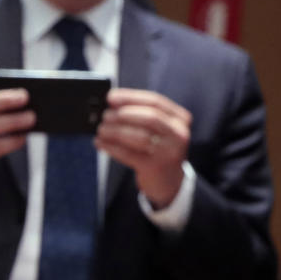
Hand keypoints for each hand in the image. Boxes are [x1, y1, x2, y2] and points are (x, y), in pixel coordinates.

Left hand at [95, 88, 190, 207]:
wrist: (168, 183)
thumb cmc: (157, 150)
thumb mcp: (158, 131)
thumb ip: (141, 115)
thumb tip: (110, 105)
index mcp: (180, 119)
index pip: (155, 101)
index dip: (131, 97)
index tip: (110, 97)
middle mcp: (178, 134)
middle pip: (150, 117)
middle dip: (123, 114)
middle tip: (104, 116)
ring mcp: (169, 152)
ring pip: (139, 136)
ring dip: (115, 131)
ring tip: (101, 130)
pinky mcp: (156, 167)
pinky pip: (129, 154)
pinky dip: (112, 147)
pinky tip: (100, 143)